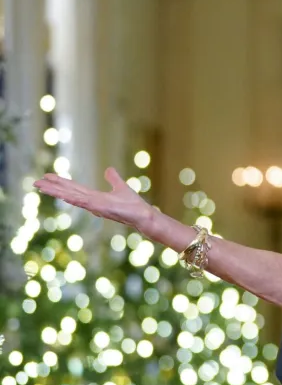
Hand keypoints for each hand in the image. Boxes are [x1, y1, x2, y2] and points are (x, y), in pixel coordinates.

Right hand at [33, 167, 155, 230]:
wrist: (143, 215)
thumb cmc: (133, 205)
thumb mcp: (121, 187)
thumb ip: (113, 179)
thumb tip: (109, 169)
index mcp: (94, 196)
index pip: (73, 188)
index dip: (60, 182)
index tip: (47, 176)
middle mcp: (91, 202)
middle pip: (68, 192)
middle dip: (52, 187)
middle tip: (35, 182)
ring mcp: (95, 206)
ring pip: (71, 197)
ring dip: (57, 192)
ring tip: (42, 187)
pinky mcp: (101, 209)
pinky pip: (84, 203)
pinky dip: (74, 199)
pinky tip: (63, 196)